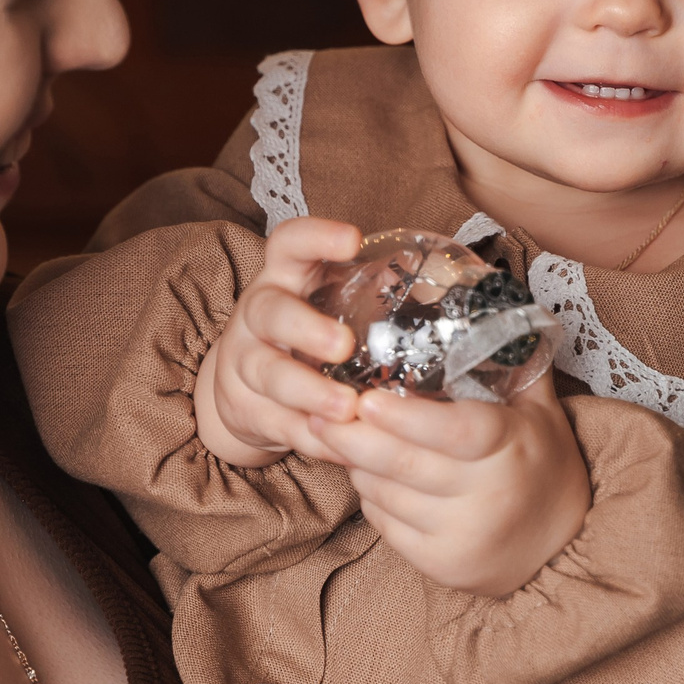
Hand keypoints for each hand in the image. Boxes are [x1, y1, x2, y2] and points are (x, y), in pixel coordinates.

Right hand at [193, 218, 364, 467]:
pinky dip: (313, 438)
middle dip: (305, 329)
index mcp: (285, 278)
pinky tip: (343, 447)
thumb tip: (441, 293)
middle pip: (270, 312)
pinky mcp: (245, 408)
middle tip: (343, 345)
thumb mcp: (328, 304)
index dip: (316, 237)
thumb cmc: (306, 336)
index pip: (290, 242)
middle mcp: (258, 314)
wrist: (243, 386)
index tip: (352, 240)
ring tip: (346, 408)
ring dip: (309, 391)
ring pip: (268, 373)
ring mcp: (245, 362)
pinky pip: (278, 424)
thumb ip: (371, 297)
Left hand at [305, 372, 591, 597]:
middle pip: (405, 465)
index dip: (407, 418)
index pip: (456, 433)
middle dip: (352, 437)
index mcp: (512, 446)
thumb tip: (479, 292)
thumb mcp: (537, 409)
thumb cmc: (540, 461)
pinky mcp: (440, 564)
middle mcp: (489, 495)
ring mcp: (462, 534)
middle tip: (317, 409)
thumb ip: (508, 359)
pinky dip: (368, 495)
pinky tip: (366, 473)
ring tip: (337, 434)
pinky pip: (384, 524)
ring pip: (385, 493)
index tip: (365, 399)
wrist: (559, 544)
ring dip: (355, 462)